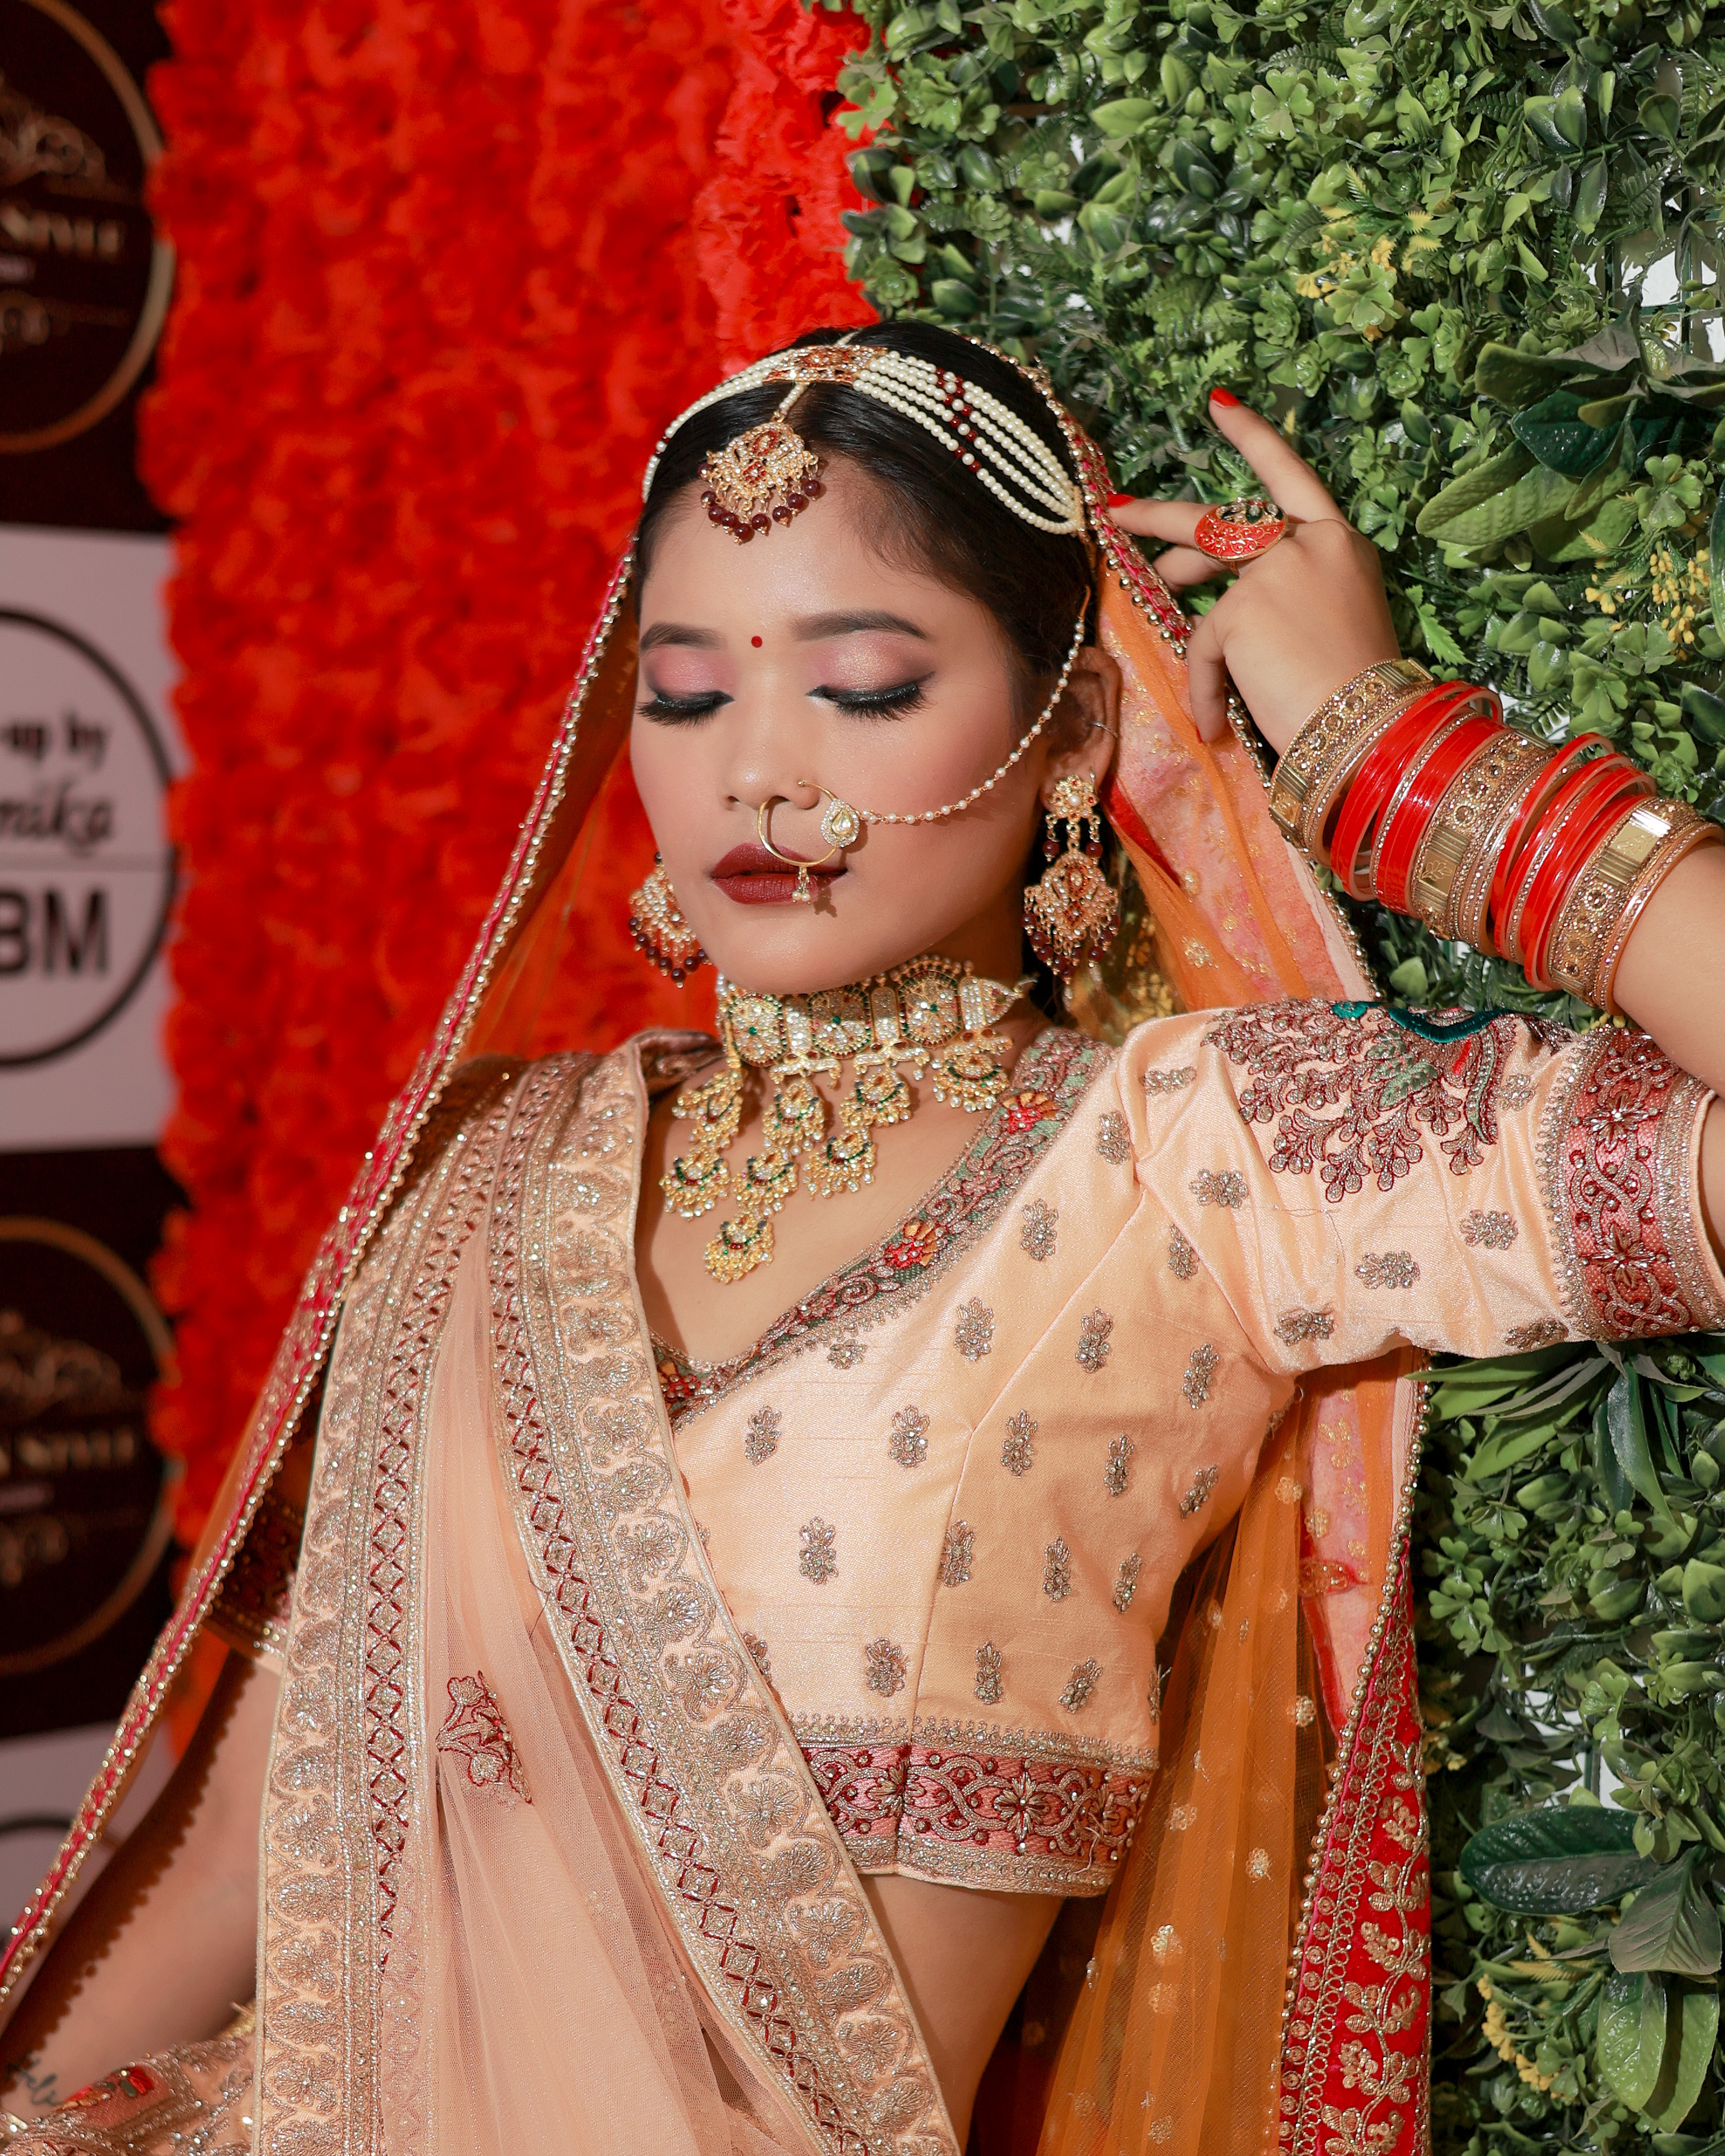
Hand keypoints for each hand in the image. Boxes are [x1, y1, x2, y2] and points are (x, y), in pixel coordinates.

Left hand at [1109, 389, 1399, 753]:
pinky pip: (1205, 644)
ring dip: (1162, 558)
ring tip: (1135, 567)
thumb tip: (1214, 595)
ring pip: (1200, 554)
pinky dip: (1204, 683)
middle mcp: (1310, 543)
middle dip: (1166, 513)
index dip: (1255, 438)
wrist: (1369, 731)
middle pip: (1225, 515)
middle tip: (1122, 510)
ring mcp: (1275, 570)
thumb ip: (1280, 596)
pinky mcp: (1242, 609)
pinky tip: (1209, 720)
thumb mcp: (1328, 624)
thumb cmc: (1354, 694)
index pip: (1292, 476)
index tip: (1219, 405)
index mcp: (1340, 544)